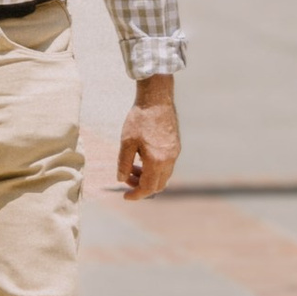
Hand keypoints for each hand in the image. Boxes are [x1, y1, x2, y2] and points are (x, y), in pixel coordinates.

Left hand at [115, 78, 180, 200]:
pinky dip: (154, 168)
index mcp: (157, 161)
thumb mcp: (126, 142)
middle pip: (158, 185)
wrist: (156, 99)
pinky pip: (166, 165)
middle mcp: (169, 160)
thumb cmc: (139, 119)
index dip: (136, 195)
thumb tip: (121, 179)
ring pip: (163, 176)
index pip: (148, 187)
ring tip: (131, 166)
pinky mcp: (176, 146)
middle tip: (126, 178)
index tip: (125, 196)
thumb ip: (123, 163)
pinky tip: (142, 157)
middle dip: (141, 186)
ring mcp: (175, 153)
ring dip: (148, 177)